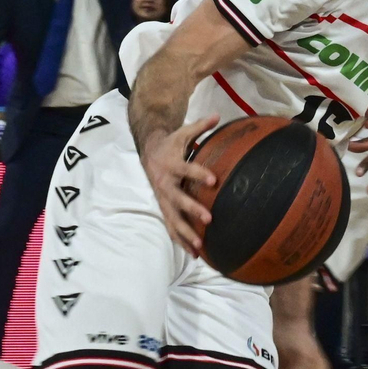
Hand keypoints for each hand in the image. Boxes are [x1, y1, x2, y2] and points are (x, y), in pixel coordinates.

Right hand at [141, 115, 220, 253]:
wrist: (148, 152)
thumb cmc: (171, 144)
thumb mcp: (183, 132)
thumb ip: (200, 126)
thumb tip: (219, 115)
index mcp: (171, 165)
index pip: (186, 169)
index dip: (198, 173)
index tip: (213, 179)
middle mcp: (165, 184)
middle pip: (178, 199)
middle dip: (192, 209)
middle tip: (209, 218)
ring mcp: (162, 198)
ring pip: (173, 219)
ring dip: (186, 233)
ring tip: (200, 247)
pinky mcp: (163, 207)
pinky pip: (170, 226)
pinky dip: (180, 240)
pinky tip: (193, 253)